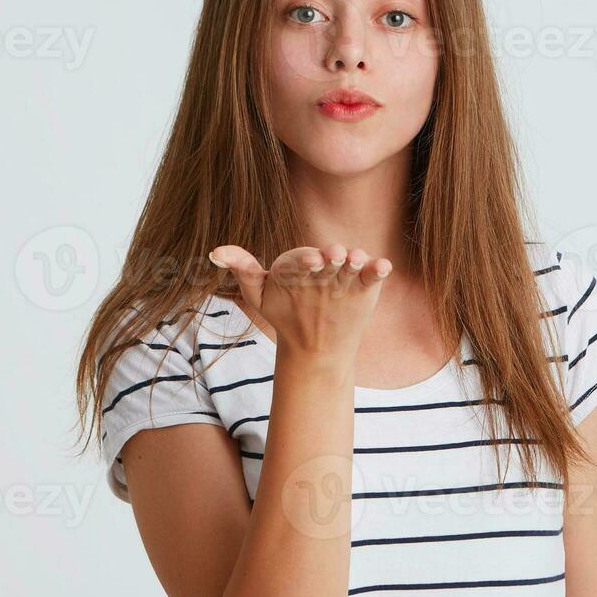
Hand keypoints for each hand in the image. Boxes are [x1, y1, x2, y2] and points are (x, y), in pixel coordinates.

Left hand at [207, 244, 391, 360]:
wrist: (312, 345)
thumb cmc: (284, 313)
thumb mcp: (260, 294)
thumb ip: (242, 270)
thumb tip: (213, 251)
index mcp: (300, 263)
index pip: (302, 258)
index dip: (305, 259)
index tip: (308, 262)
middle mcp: (324, 264)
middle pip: (330, 256)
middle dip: (332, 254)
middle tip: (333, 256)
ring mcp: (345, 274)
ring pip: (352, 262)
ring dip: (356, 258)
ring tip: (356, 259)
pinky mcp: (365, 286)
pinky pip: (372, 275)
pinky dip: (378, 268)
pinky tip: (382, 267)